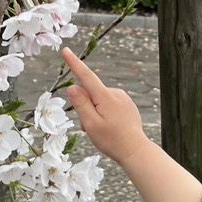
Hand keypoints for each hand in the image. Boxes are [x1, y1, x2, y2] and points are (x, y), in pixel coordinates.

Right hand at [62, 48, 147, 164]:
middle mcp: (116, 93)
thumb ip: (81, 104)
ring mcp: (123, 99)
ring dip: (95, 113)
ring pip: (99, 101)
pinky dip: (105, 114)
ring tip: (102, 131)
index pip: (86, 76)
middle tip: (90, 128)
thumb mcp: (91, 124)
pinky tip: (111, 128)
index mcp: (106, 96)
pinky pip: (109, 105)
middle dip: (86, 108)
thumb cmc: (112, 140)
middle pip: (91, 94)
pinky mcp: (127, 105)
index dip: (74, 63)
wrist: (136, 151)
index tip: (66, 50)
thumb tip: (73, 87)